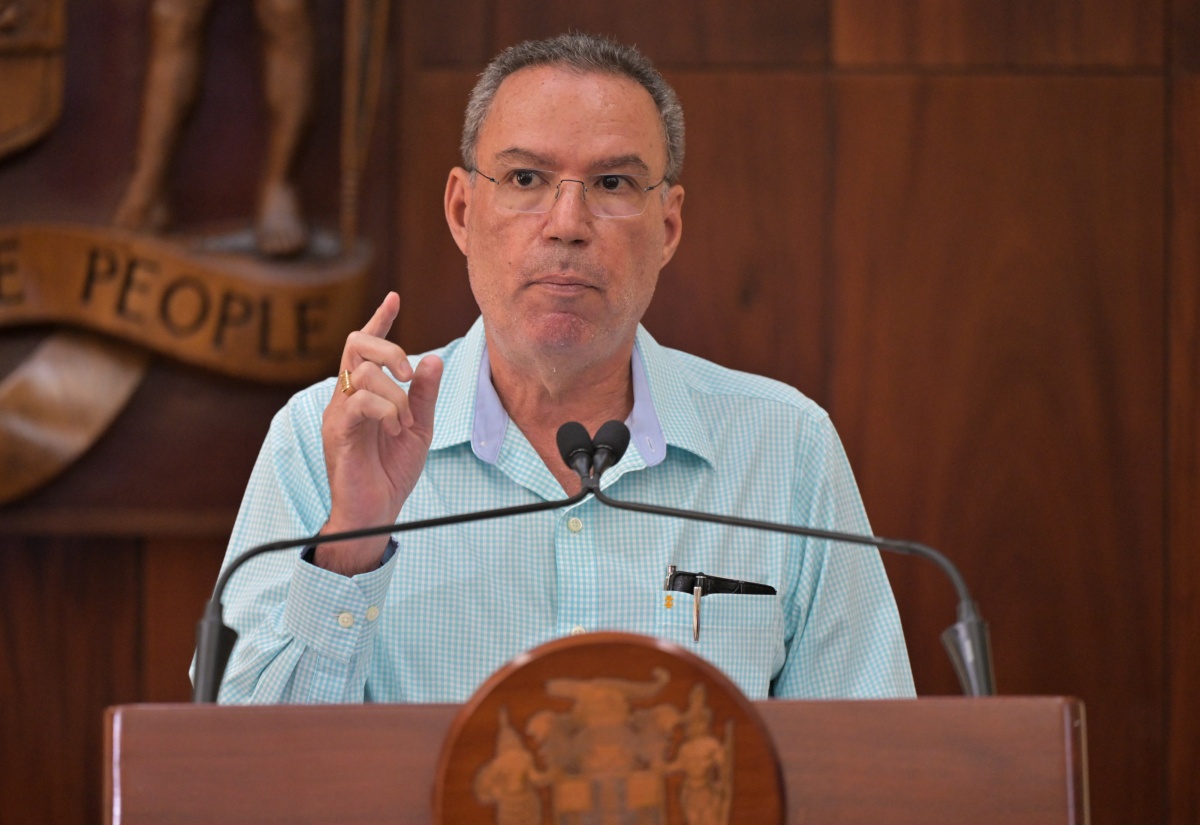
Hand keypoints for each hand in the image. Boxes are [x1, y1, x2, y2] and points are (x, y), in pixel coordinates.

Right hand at [316, 292, 442, 573]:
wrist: (376, 512)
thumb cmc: (391, 471)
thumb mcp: (419, 428)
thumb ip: (424, 395)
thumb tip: (433, 359)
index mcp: (364, 393)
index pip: (366, 347)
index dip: (380, 319)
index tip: (394, 297)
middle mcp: (346, 397)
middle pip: (358, 344)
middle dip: (390, 349)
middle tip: (409, 373)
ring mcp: (339, 412)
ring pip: (365, 373)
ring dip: (397, 395)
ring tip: (404, 423)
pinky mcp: (340, 432)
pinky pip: (363, 402)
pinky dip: (388, 411)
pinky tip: (395, 430)